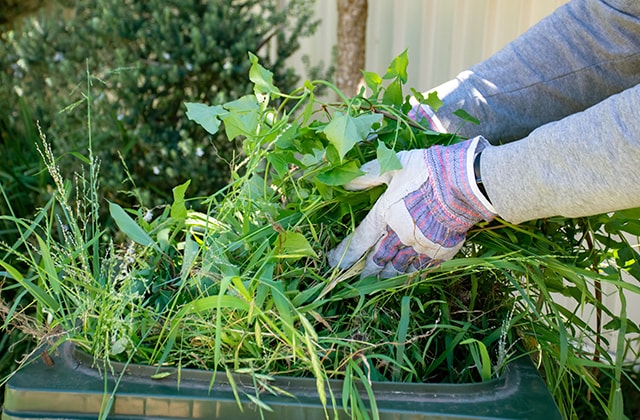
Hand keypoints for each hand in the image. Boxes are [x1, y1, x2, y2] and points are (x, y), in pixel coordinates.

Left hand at [327, 137, 495, 277]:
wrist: (465, 183)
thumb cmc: (428, 171)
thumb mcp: (394, 165)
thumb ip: (368, 175)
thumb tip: (346, 181)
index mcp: (384, 215)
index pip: (359, 241)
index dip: (345, 254)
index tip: (334, 262)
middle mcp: (398, 236)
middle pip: (377, 260)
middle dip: (365, 270)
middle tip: (357, 277)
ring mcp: (419, 246)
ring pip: (398, 268)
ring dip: (386, 275)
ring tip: (378, 280)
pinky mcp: (440, 251)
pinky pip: (420, 269)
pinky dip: (411, 274)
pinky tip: (406, 276)